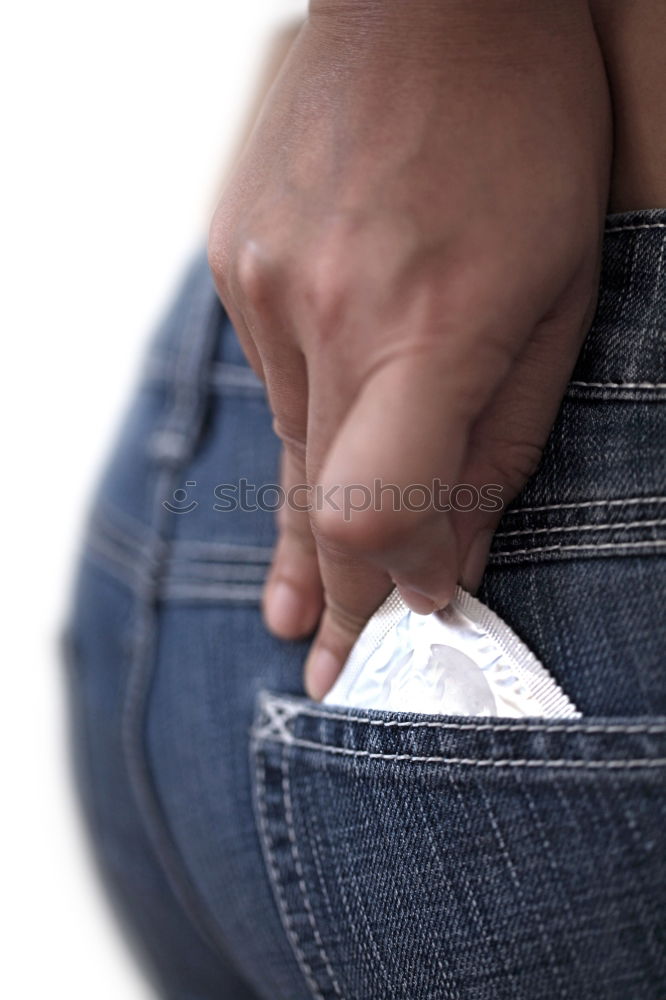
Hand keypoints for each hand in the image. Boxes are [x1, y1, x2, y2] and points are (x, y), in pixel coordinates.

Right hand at [208, 0, 610, 697]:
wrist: (432, 0)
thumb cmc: (529, 138)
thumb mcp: (561, 294)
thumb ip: (502, 436)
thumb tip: (453, 553)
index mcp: (427, 326)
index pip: (380, 513)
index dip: (394, 585)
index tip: (418, 616)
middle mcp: (323, 314)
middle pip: (321, 504)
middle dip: (337, 596)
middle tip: (327, 671)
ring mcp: (263, 284)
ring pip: (290, 449)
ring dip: (307, 532)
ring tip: (296, 613)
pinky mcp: (236, 262)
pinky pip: (277, 380)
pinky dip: (308, 434)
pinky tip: (318, 469)